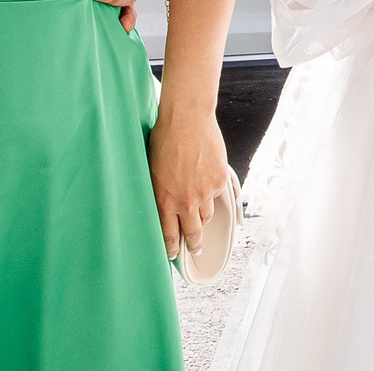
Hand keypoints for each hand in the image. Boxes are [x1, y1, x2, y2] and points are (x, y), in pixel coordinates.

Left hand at [146, 108, 231, 263]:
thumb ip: (161, 194)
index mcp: (164, 201)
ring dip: (203, 213)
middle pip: (193, 234)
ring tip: (199, 206)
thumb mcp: (153, 172)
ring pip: (207, 214)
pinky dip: (212, 189)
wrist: (186, 119)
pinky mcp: (219, 180)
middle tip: (195, 250)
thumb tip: (165, 208)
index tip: (172, 254)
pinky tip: (206, 175)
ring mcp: (205, 192)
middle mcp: (186, 201)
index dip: (171, 248)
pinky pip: (217, 193)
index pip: (168, 235)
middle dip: (194, 246)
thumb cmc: (164, 140)